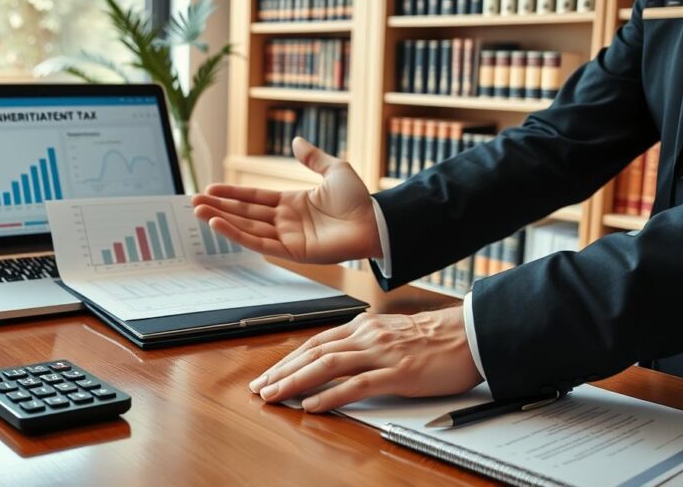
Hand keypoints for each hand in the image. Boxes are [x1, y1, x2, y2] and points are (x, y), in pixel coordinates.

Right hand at [192, 137, 380, 263]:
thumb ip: (313, 158)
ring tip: (199, 212)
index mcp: (291, 203)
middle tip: (193, 202)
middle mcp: (285, 221)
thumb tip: (297, 141)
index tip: (210, 189)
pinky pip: (259, 242)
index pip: (254, 198)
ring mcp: (286, 237)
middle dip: (218, 207)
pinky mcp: (291, 252)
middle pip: (244, 213)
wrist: (375, 222)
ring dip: (221, 220)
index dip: (232, 194)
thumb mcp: (335, 170)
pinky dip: (237, 234)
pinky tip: (219, 224)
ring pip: (246, 227)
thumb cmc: (359, 200)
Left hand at [249, 307, 482, 412]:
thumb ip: (365, 343)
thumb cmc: (435, 338)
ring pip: (327, 365)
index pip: (315, 342)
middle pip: (313, 353)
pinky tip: (312, 404)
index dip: (288, 359)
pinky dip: (330, 394)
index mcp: (363, 326)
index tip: (269, 374)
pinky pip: (357, 384)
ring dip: (296, 381)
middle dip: (282, 371)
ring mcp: (381, 353)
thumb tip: (340, 358)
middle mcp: (366, 336)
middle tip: (260, 388)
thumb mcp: (392, 334)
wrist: (471, 334)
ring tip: (275, 396)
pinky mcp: (398, 372)